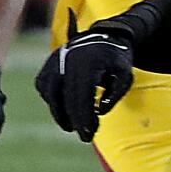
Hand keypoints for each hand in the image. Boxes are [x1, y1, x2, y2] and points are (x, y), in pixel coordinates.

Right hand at [35, 13, 134, 141]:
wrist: (104, 35)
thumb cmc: (117, 58)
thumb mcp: (126, 75)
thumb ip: (115, 94)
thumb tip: (100, 111)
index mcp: (87, 64)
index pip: (82, 98)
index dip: (84, 119)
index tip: (89, 135)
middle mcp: (67, 62)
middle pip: (66, 99)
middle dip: (74, 121)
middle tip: (85, 136)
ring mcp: (55, 62)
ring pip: (50, 94)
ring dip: (59, 113)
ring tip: (70, 126)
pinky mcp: (49, 64)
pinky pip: (44, 86)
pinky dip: (51, 99)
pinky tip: (62, 108)